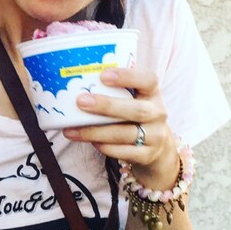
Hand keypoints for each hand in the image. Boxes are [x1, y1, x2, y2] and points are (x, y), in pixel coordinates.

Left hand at [63, 65, 181, 188]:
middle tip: (81, 102)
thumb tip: (75, 84)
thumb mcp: (133, 99)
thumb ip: (115, 91)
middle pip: (137, 110)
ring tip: (73, 130)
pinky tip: (90, 142)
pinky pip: (124, 152)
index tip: (103, 75)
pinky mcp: (147, 155)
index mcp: (153, 93)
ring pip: (125, 134)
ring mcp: (155, 136)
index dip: (127, 76)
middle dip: (107, 106)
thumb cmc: (134, 116)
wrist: (157, 147)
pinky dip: (105, 147)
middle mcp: (157, 113)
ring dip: (96, 131)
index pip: (148, 80)